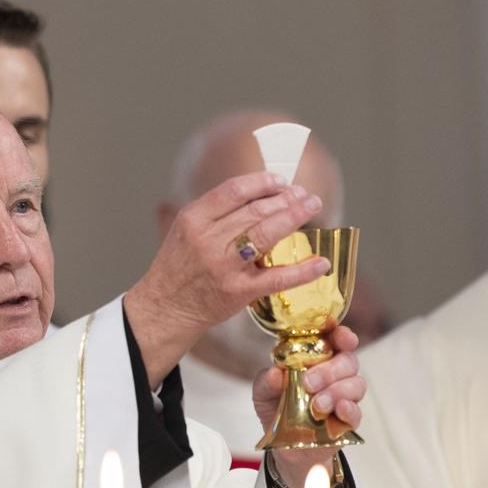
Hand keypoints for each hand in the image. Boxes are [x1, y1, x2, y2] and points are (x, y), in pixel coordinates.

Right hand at [126, 172, 326, 385]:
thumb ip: (217, 212)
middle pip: (255, 211)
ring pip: (267, 234)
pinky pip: (276, 278)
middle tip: (306, 195)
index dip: (262, 182)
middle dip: (286, 199)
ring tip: (313, 207)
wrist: (166, 308)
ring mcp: (224, 266)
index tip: (281, 180)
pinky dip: (302, 270)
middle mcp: (207, 240)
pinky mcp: (238, 292)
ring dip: (295, 217)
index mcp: (193, 219)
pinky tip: (320, 263)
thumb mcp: (187, 230)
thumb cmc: (180, 266)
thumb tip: (262, 193)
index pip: (234, 191)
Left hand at [257, 323, 363, 483]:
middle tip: (309, 382)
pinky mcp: (348, 421)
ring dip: (337, 391)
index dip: (342, 334)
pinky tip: (339, 409)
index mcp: (318, 359)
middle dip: (330, 369)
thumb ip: (266, 381)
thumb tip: (275, 373)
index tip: (340, 337)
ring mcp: (345, 397)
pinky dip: (350, 409)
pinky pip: (357, 412)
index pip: (336, 339)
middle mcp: (336, 375)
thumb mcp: (263, 393)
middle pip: (348, 360)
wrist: (283, 446)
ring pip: (356, 384)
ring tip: (316, 404)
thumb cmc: (277, 409)